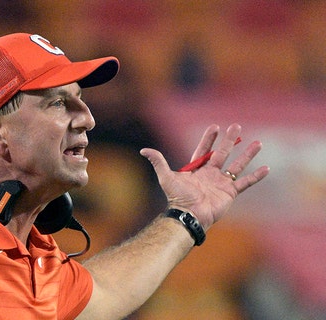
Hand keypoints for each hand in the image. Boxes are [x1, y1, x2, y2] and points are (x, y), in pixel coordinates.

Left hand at [140, 124, 269, 229]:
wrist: (190, 215)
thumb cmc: (178, 198)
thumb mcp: (166, 177)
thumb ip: (158, 162)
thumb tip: (143, 150)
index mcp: (196, 170)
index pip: (204, 150)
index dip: (209, 139)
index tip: (215, 126)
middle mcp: (210, 174)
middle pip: (222, 153)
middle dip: (229, 140)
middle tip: (237, 126)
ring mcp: (221, 183)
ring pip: (237, 165)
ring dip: (247, 155)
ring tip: (258, 143)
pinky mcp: (230, 193)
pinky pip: (246, 183)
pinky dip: (256, 176)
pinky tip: (266, 168)